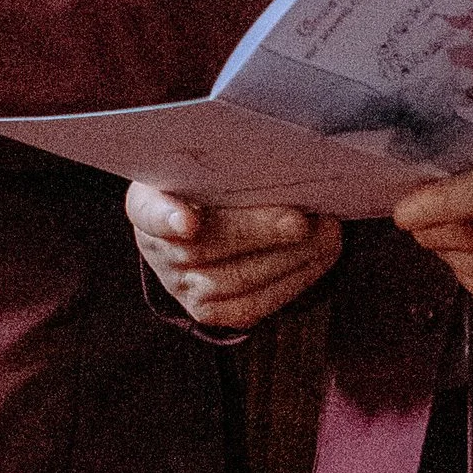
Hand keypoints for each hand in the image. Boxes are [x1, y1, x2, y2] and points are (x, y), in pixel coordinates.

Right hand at [126, 184, 340, 330]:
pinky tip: (320, 256)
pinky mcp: (210, 312)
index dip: (168, 218)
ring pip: (237, 280)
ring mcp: (181, 286)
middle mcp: (157, 251)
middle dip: (259, 233)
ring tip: (326, 233)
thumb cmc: (212, 181)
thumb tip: (284, 161)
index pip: (150, 213)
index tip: (190, 223)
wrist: (205, 218)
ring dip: (289, 258)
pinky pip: (254, 304)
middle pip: (205, 249)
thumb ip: (231, 163)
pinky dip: (294, 280)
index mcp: (147, 204)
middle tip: (302, 220)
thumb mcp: (208, 164)